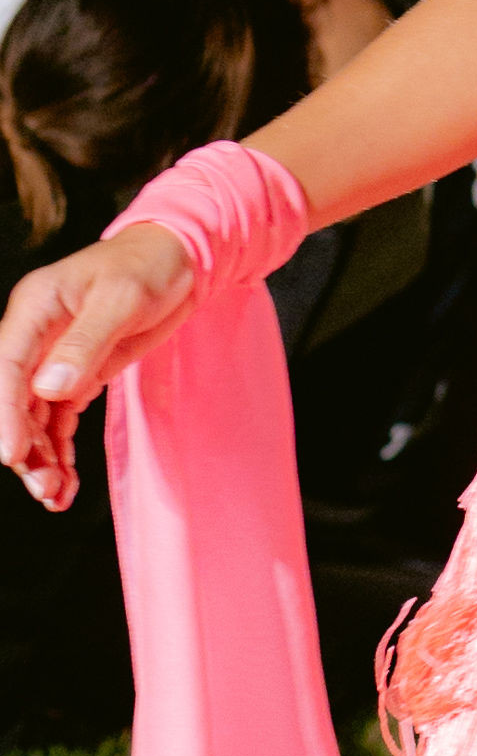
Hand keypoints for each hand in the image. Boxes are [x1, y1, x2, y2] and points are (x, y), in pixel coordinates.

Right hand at [0, 225, 198, 511]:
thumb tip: (49, 388)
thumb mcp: (123, 299)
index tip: (10, 454)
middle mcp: (35, 335)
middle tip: (46, 487)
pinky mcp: (74, 373)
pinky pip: (56, 418)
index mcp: (35, 306)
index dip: (5, 411)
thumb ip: (86, 342)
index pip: (7, 364)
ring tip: (56, 495)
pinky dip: (58, 449)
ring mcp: (52, 357)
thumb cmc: (150, 267)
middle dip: (24, 446)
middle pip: (14, 398)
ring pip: (32, 416)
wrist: (179, 260)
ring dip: (40, 456)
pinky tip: (65, 481)